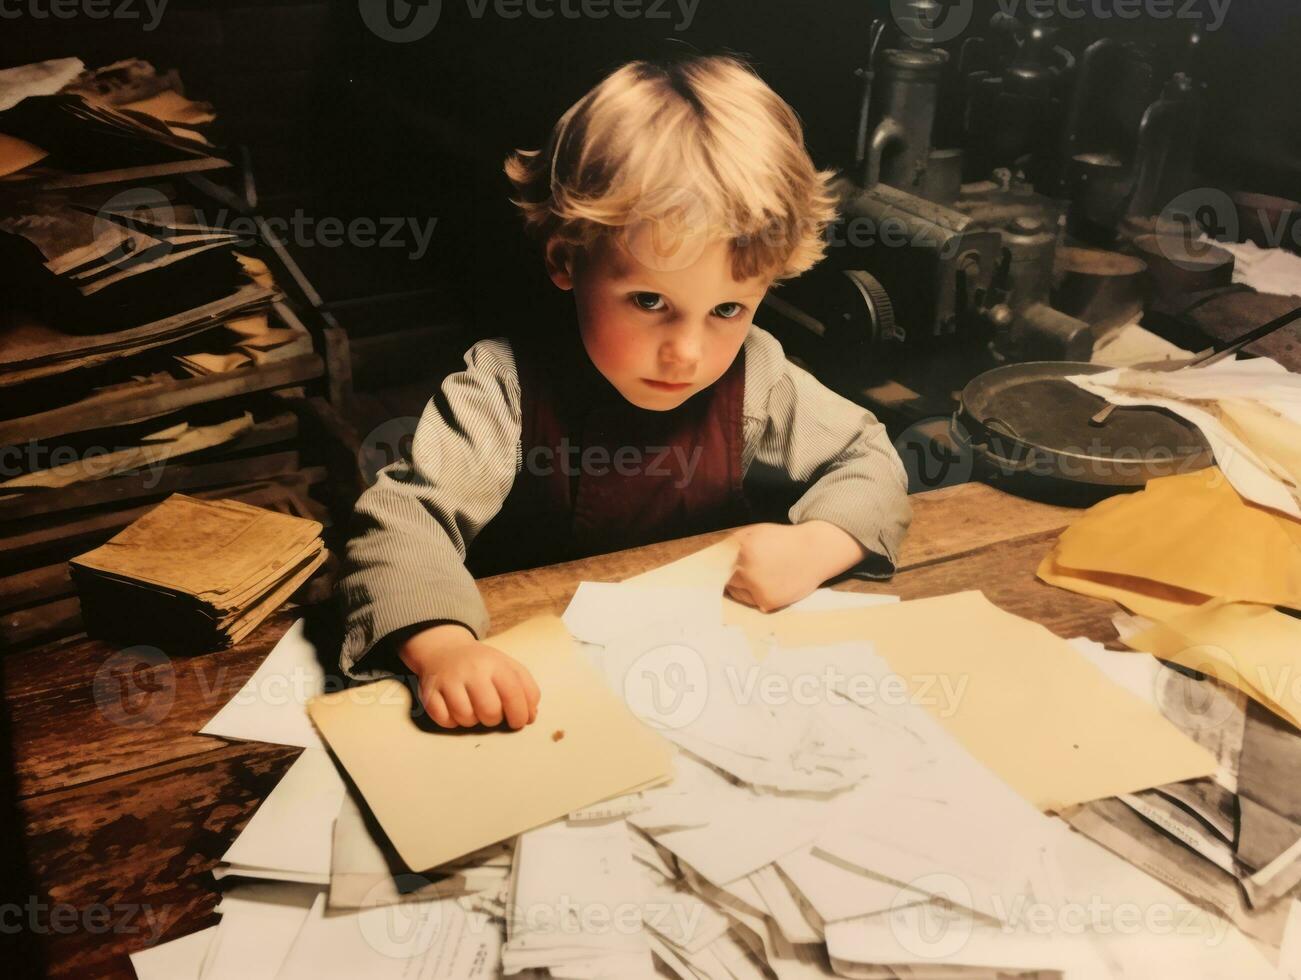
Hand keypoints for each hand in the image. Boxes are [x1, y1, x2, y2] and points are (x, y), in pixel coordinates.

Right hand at [398, 623, 539, 729]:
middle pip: (490, 712)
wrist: (444, 648)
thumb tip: (531, 716)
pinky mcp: (429, 692)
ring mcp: (448, 681)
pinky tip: (455, 710)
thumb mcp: (508, 667)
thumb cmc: (482, 663)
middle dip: (495, 719)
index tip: (519, 721)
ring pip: (466, 718)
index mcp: (495, 664)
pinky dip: (452, 721)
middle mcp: (471, 670)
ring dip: (473, 720)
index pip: (513, 694)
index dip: (520, 714)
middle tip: (492, 713)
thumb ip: (526, 689)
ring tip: (473, 709)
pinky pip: (444, 720)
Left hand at [725, 521, 870, 612]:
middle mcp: (748, 569)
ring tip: (761, 576)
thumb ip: (734, 543)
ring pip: (736, 591)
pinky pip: (750, 601)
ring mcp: (757, 588)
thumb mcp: (757, 531)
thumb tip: (712, 557)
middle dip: (733, 573)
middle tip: (748, 570)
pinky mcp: (767, 601)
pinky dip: (754, 595)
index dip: (719, 564)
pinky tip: (768, 584)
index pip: (718, 562)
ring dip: (741, 586)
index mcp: (744, 549)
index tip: (714, 568)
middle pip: (726, 577)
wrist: (815, 552)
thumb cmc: (784, 540)